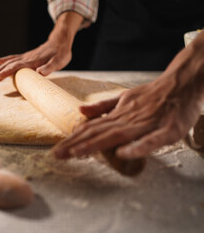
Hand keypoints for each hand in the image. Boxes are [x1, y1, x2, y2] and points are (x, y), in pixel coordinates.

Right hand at [0, 11, 83, 82]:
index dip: (5, 73)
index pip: (16, 67)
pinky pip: (12, 59)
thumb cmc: (61, 53)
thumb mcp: (59, 61)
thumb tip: (40, 73)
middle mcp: (26, 58)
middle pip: (9, 65)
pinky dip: (3, 61)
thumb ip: (49, 67)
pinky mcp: (26, 57)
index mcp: (32, 61)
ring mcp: (25, 57)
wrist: (60, 41)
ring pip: (9, 62)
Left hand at [52, 32, 203, 158]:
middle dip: (76, 145)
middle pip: (98, 133)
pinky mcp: (167, 130)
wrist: (181, 83)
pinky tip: (121, 153)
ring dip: (96, 144)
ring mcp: (146, 124)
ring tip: (76, 153)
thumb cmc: (152, 94)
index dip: (74, 139)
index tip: (58, 149)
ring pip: (117, 135)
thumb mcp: (124, 97)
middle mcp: (128, 119)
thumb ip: (103, 107)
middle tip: (57, 155)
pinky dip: (137, 146)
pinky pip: (151, 140)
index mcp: (118, 114)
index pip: (92, 128)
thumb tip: (80, 111)